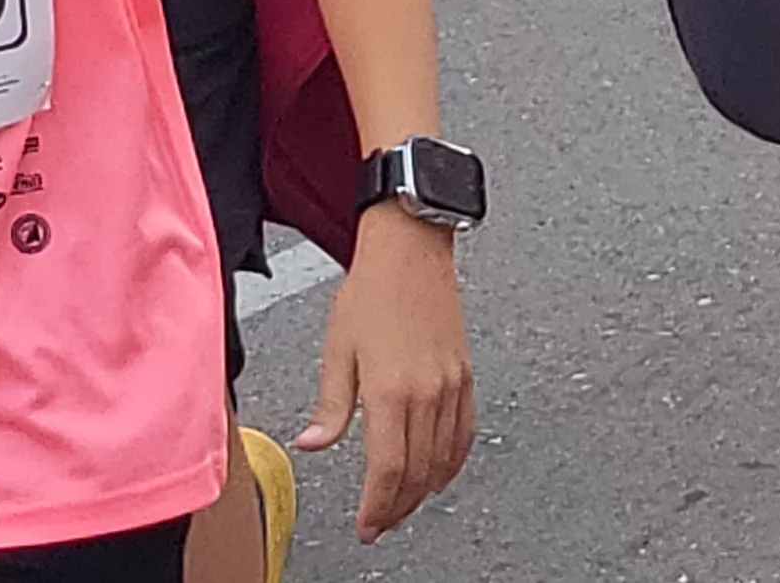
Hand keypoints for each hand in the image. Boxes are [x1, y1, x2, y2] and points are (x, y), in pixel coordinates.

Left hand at [296, 206, 475, 541]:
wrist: (411, 251)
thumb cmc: (371, 293)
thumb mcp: (337, 351)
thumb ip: (330, 407)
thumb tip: (313, 445)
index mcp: (391, 391)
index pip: (387, 470)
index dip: (377, 507)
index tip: (366, 527)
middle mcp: (427, 393)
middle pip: (417, 472)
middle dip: (397, 507)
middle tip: (381, 525)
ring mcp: (451, 385)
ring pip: (444, 458)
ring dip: (423, 490)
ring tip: (403, 506)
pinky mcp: (465, 375)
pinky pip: (466, 432)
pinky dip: (453, 461)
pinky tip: (440, 472)